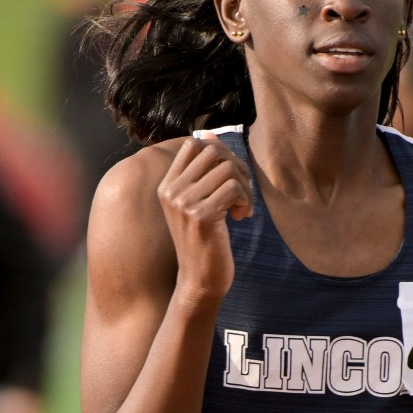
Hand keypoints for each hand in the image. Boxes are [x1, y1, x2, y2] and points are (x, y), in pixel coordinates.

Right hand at [158, 132, 252, 302]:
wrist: (199, 280)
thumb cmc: (203, 241)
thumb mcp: (197, 203)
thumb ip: (201, 172)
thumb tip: (207, 132)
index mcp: (167, 186)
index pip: (193, 144)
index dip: (219, 151)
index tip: (230, 175)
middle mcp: (171, 192)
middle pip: (213, 151)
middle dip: (236, 166)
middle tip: (242, 190)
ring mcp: (184, 204)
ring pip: (227, 169)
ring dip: (244, 186)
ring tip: (242, 207)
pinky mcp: (201, 216)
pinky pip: (233, 188)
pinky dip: (245, 200)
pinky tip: (242, 217)